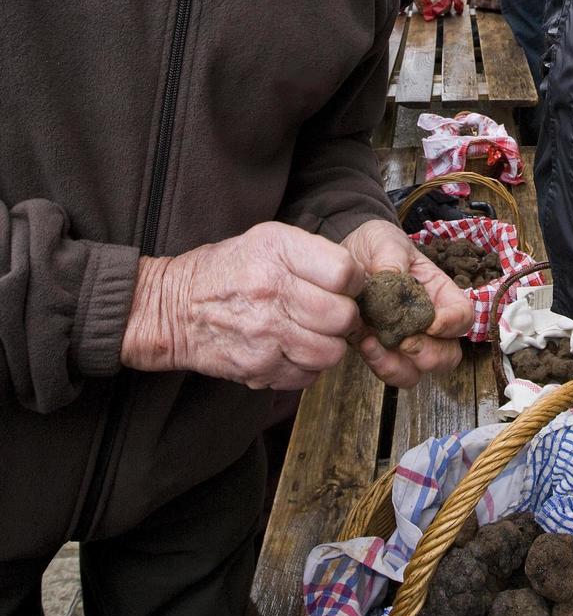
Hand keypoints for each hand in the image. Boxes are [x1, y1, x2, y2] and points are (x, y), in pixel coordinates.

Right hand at [121, 222, 364, 389]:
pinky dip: (307, 367)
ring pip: (331, 352)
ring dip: (328, 345)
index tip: (342, 286)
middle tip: (329, 314)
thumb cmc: (227, 271)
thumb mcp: (265, 240)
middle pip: (343, 316)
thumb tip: (357, 282)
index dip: (352, 282)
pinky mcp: (260, 368)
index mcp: (276, 251)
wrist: (172, 309)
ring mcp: (265, 334)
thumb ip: (312, 255)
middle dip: (344, 317)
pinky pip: (309, 376)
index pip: (345, 271)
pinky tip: (292, 350)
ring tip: (311, 333)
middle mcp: (271, 291)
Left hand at [341, 219, 472, 385]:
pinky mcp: (380, 352)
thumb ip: (392, 257)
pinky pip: (390, 372)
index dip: (453, 325)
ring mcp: (406, 342)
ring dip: (402, 365)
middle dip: (430, 354)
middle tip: (406, 341)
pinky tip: (364, 342)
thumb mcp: (384, 240)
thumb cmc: (374, 247)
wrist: (342, 261)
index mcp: (439, 295)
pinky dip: (380, 365)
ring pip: (420, 371)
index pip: (463, 316)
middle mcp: (428, 324)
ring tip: (377, 343)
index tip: (431, 322)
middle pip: (449, 355)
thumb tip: (394, 280)